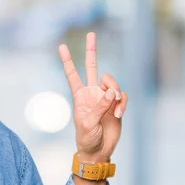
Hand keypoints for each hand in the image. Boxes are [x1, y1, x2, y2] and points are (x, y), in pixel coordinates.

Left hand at [58, 32, 127, 162]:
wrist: (99, 150)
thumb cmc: (87, 138)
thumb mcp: (88, 123)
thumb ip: (99, 106)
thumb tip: (111, 92)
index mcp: (79, 96)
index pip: (72, 75)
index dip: (67, 61)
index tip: (61, 46)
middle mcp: (92, 93)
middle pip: (92, 67)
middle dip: (91, 51)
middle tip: (91, 34)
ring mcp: (105, 98)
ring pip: (112, 83)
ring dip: (116, 93)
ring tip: (115, 108)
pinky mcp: (117, 104)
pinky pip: (122, 97)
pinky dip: (122, 104)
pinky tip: (118, 114)